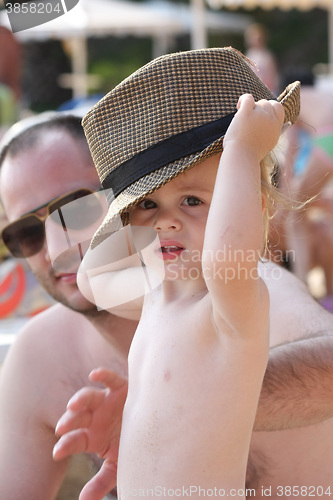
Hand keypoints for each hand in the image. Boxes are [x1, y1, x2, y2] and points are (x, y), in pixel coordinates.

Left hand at [53, 368, 127, 499]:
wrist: (157, 428)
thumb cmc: (134, 445)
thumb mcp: (119, 465)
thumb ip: (101, 481)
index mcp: (92, 436)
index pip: (74, 440)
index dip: (65, 445)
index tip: (57, 453)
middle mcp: (96, 417)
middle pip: (77, 417)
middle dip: (68, 421)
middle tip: (61, 428)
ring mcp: (107, 401)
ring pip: (88, 397)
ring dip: (79, 400)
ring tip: (72, 406)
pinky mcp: (121, 388)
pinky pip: (110, 379)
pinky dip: (102, 375)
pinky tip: (94, 374)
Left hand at [224, 94, 284, 161]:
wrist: (241, 158)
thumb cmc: (252, 153)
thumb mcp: (269, 142)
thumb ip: (277, 131)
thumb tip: (288, 124)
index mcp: (276, 126)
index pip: (278, 107)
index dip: (269, 108)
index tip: (260, 116)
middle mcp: (270, 119)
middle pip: (266, 103)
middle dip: (257, 109)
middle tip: (248, 122)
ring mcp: (259, 115)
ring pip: (257, 102)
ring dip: (249, 108)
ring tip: (241, 121)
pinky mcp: (246, 113)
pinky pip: (248, 98)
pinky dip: (243, 100)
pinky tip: (239, 107)